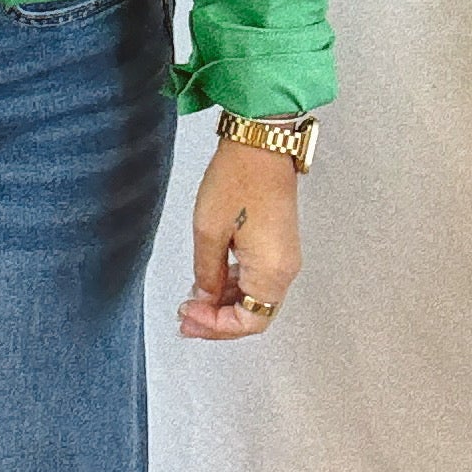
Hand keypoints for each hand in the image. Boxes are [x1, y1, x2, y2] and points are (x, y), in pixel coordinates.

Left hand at [178, 138, 299, 339]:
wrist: (261, 145)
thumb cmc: (238, 180)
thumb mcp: (208, 231)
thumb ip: (206, 273)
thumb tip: (204, 298)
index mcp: (272, 272)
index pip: (249, 321)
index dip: (216, 326)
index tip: (188, 317)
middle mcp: (284, 269)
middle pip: (254, 314)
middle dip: (218, 320)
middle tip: (186, 318)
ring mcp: (284, 257)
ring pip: (255, 298)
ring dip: (224, 304)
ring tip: (192, 302)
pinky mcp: (278, 244)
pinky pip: (257, 279)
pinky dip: (233, 286)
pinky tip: (209, 281)